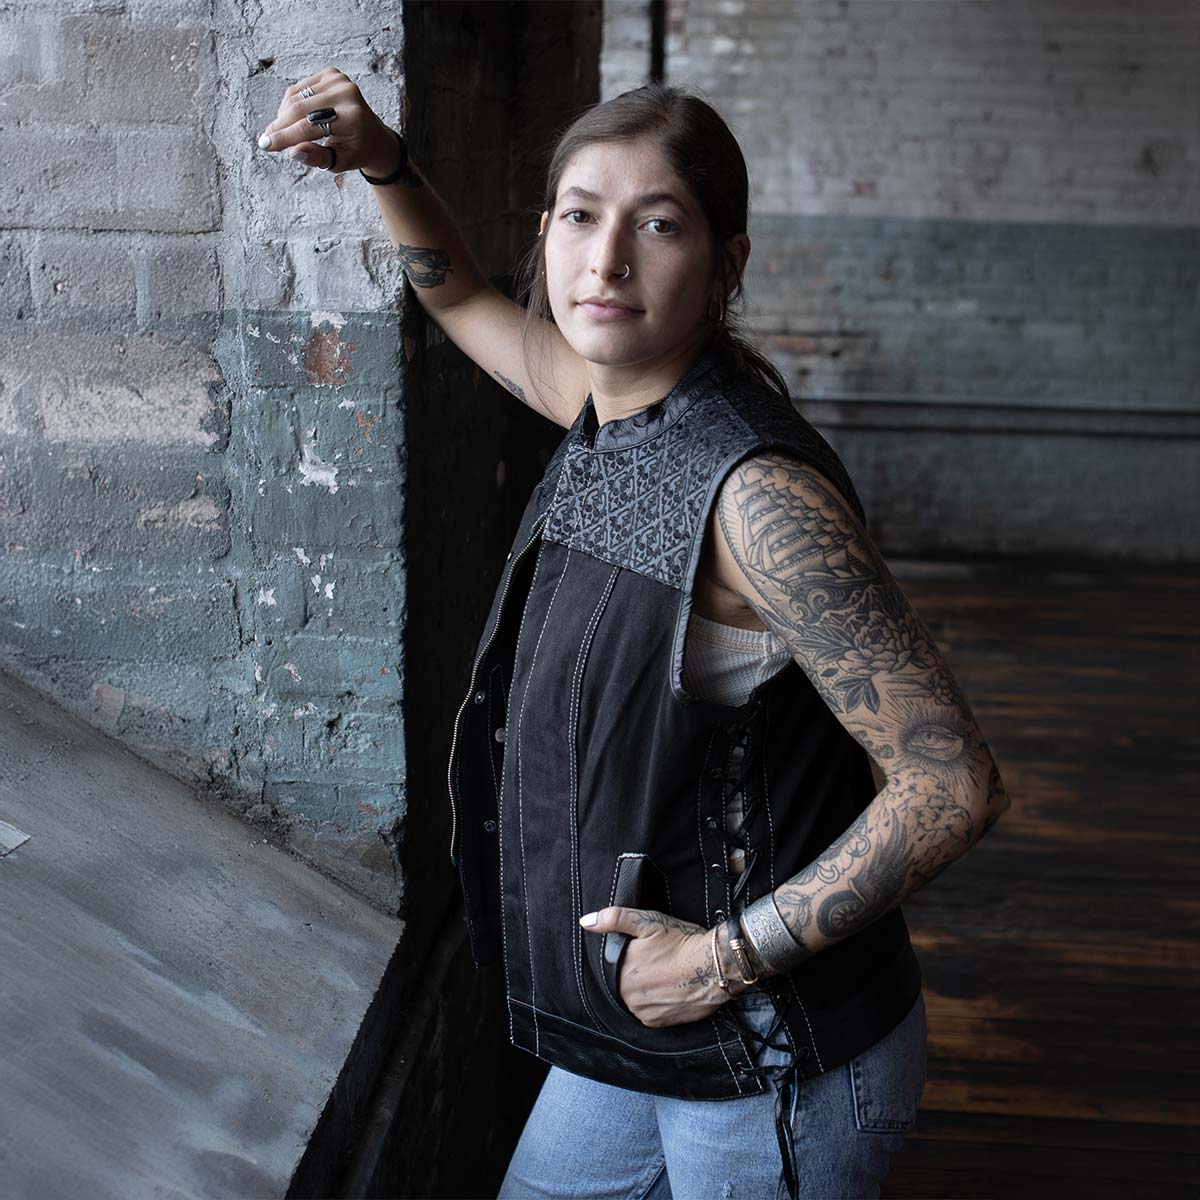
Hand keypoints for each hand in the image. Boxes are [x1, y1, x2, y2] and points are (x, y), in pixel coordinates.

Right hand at [255, 67, 397, 174]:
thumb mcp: (339, 163)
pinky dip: (290, 104)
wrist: (373, 136)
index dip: (284, 137)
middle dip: (279, 126)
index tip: (265, 145)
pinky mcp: (331, 74)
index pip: (309, 127)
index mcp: (351, 118)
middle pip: (299, 109)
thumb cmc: (355, 152)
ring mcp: (338, 80)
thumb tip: (293, 152)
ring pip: (296, 97)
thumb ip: (317, 158)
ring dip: (283, 116)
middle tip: (266, 140)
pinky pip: (300, 89)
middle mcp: (346, 94)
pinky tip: (291, 118)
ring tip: (280, 133)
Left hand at [579, 906, 743, 1026]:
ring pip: (634, 1000)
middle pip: (622, 985)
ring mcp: (643, 1012)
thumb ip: (614, 919)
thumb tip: (586, 922)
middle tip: (654, 963)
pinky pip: (648, 1013)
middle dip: (635, 975)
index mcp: (620, 973)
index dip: (625, 960)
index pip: (610, 969)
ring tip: (662, 975)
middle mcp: (628, 997)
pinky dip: (654, 1003)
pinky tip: (667, 989)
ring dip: (643, 991)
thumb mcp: (648, 921)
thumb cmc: (682, 941)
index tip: (640, 953)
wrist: (715, 966)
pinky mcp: (659, 1024)